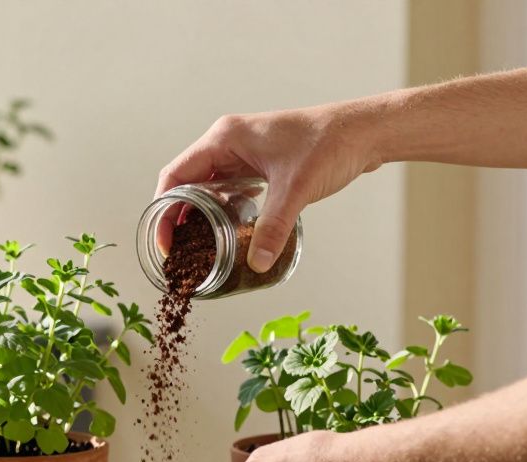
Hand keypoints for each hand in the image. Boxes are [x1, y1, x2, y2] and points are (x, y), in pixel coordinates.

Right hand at [156, 104, 382, 272]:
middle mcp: (227, 142)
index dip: (163, 211)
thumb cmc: (329, 144)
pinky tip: (225, 233)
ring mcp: (242, 152)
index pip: (176, 175)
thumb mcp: (296, 190)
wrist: (363, 132)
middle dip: (177, 217)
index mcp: (224, 138)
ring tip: (194, 248)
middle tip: (176, 253)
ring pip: (206, 187)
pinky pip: (228, 188)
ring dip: (198, 215)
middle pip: (186, 183)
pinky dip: (221, 210)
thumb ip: (274, 228)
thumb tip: (258, 264)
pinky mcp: (258, 163)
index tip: (164, 242)